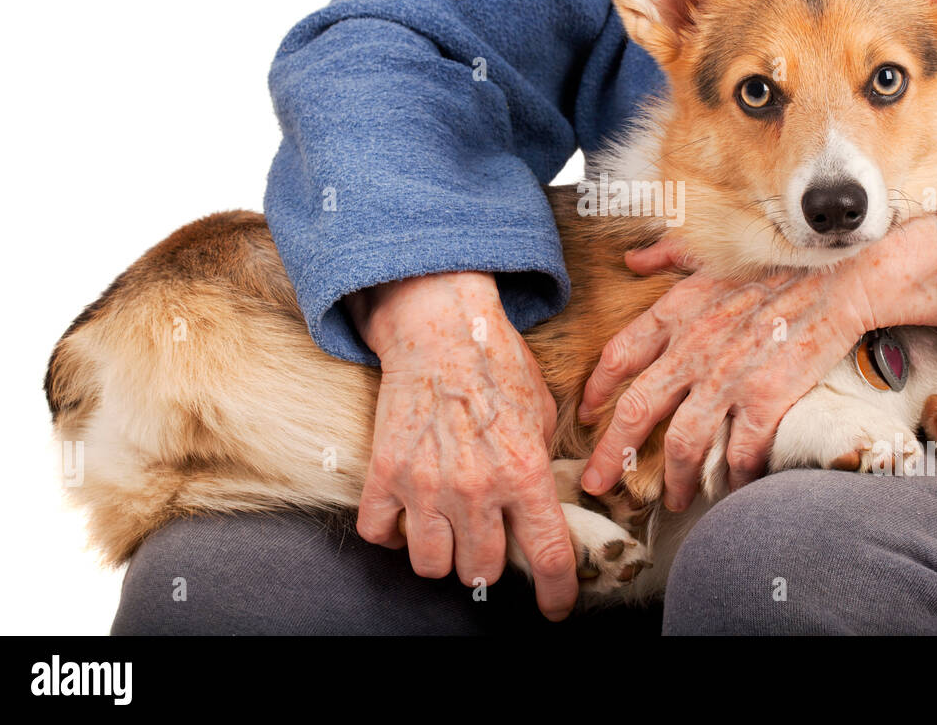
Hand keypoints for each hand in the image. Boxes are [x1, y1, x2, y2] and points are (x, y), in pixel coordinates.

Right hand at [345, 272, 577, 620]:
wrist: (439, 327)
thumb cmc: (497, 363)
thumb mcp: (541, 412)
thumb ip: (542, 464)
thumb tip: (546, 504)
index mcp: (525, 471)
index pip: (547, 556)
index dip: (556, 593)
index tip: (556, 608)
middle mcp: (476, 487)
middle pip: (481, 569)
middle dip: (488, 563)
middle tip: (487, 539)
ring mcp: (426, 484)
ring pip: (431, 565)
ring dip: (443, 555)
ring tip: (449, 530)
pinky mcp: (385, 472)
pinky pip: (380, 534)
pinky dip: (392, 533)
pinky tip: (407, 514)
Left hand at [578, 213, 936, 509]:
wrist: (842, 276)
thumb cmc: (781, 263)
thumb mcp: (715, 252)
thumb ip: (667, 254)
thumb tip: (631, 259)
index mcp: (677, 311)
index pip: (618, 357)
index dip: (598, 391)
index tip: (587, 414)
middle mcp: (693, 349)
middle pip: (636, 412)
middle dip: (611, 455)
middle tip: (598, 483)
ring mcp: (727, 378)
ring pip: (682, 444)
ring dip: (675, 478)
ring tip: (675, 498)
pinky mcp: (765, 400)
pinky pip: (738, 453)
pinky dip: (733, 476)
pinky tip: (732, 486)